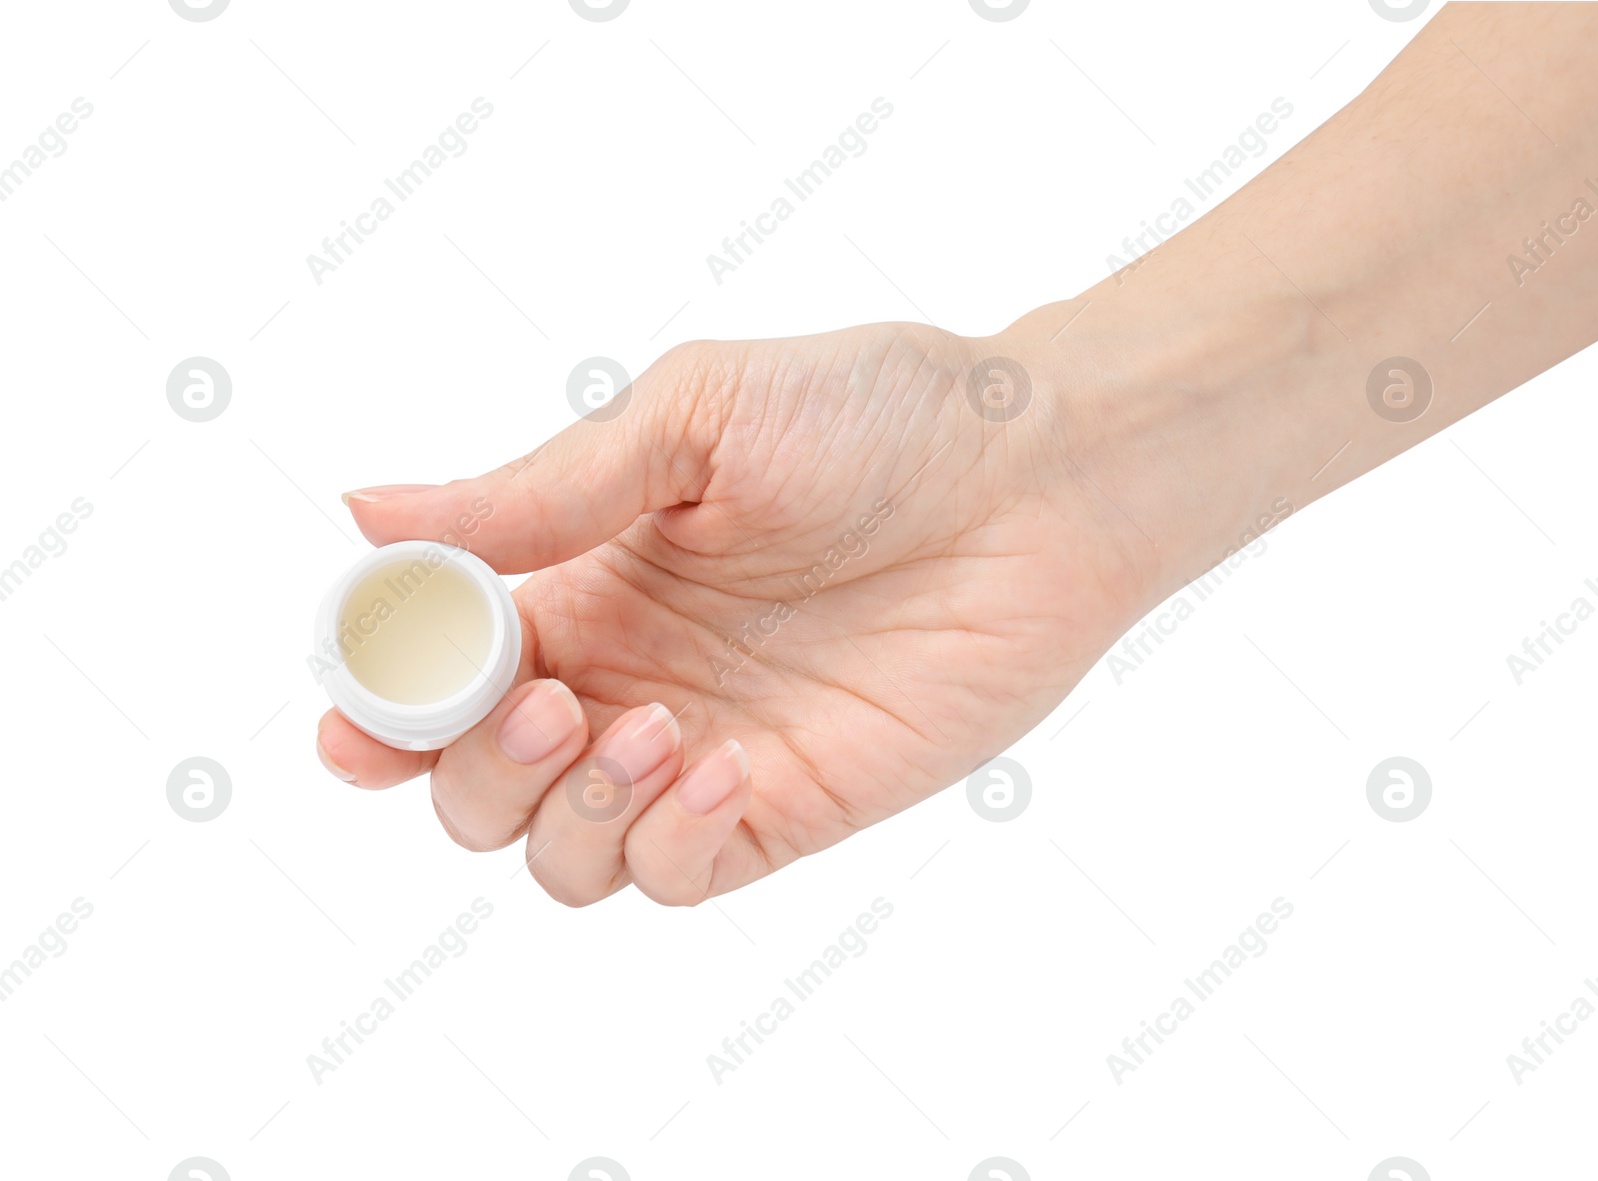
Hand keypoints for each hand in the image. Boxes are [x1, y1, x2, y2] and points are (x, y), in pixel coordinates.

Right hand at [315, 322, 1151, 904]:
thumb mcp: (693, 420)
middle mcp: (622, 674)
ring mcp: (696, 750)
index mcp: (580, 579)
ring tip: (643, 727)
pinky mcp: (781, 806)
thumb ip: (540, 490)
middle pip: (472, 787)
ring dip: (560, 813)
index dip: (379, 700)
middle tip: (546, 703)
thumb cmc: (878, 418)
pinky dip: (661, 842)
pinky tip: (717, 765)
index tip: (358, 706)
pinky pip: (673, 875)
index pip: (435, 670)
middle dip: (468, 766)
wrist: (1039, 479)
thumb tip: (362, 510)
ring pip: (556, 853)